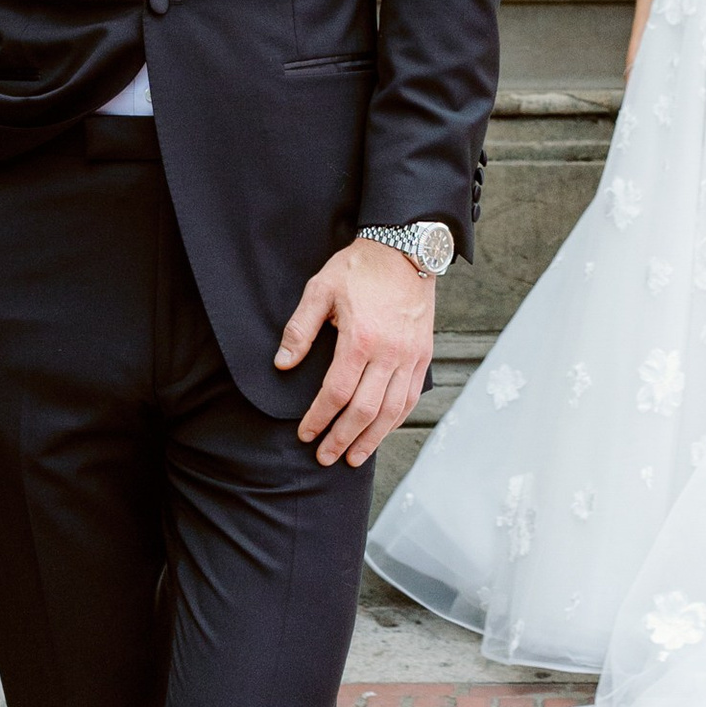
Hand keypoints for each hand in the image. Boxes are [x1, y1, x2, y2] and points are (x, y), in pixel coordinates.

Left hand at [280, 238, 437, 467]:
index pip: (337, 392)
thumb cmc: (359, 268)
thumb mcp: (320, 289)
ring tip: (353, 457)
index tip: (306, 434)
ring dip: (371, 438)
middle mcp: (389, 352)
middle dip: (342, 438)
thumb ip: (300, 329)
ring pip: (392, 410)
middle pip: (365, 410)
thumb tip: (282, 364)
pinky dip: (396, 419)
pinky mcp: (423, 354)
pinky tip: (382, 432)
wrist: (404, 248)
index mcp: (360, 338)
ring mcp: (410, 355)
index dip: (319, 418)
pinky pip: (412, 397)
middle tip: (325, 457)